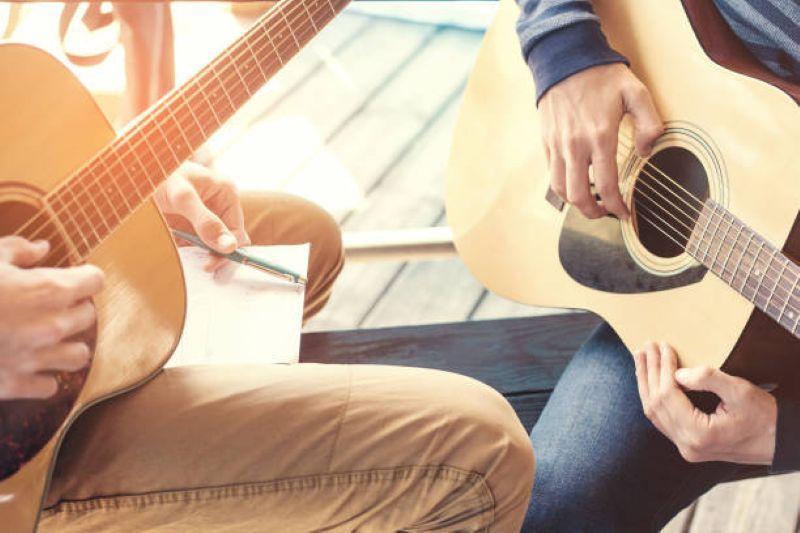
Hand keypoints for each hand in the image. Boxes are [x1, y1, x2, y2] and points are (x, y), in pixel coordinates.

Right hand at [0, 237, 103, 398]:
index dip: (84, 276)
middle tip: (53, 304)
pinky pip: (49, 386)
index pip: (94, 280)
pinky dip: (42, 377)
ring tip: (49, 337)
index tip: (74, 276)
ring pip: (79, 355)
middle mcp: (51, 326)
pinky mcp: (15, 385)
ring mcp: (35, 358)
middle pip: (88, 316)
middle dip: (75, 307)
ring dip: (67, 345)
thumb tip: (41, 248)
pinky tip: (28, 365)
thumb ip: (17, 250)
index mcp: (47, 290)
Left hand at [154, 162, 249, 271]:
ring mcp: (204, 218)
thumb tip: (229, 246)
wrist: (132, 173)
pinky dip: (190, 256)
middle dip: (218, 255)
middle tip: (204, 267)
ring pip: (213, 247)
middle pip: (228, 240)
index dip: (228, 249)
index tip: (211, 263)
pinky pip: (196, 248)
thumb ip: (206, 221)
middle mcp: (218, 207)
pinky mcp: (189, 227)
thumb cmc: (159, 175)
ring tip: (189, 262)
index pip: (237, 231)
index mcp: (226, 194)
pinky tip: (179, 258)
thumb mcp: (182, 198)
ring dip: (203, 257)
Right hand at [539, 63, 663, 219]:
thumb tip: (647, 152)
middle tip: (606, 212)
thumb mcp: (636, 92)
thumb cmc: (602, 76)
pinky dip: (563, 185)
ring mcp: (558, 145)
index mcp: (600, 137)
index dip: (617, 207)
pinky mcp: (547, 142)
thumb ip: (649, 124)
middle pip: (578, 196)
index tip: (625, 213)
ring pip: (561, 189)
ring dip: (576, 203)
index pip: (607, 186)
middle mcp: (575, 146)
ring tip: (591, 202)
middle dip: (593, 212)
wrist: (565, 59)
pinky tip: (577, 182)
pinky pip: (552, 173)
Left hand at [634, 342, 776, 464]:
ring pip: (655, 413)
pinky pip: (663, 420)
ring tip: (641, 359)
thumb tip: (678, 373)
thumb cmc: (764, 416)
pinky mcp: (688, 445)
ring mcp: (686, 448)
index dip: (662, 368)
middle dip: (649, 372)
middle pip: (656, 404)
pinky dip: (655, 398)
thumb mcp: (740, 392)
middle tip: (645, 347)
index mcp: (698, 434)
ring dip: (646, 384)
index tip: (662, 346)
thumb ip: (708, 379)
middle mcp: (687, 445)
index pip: (668, 395)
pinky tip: (650, 381)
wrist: (779, 441)